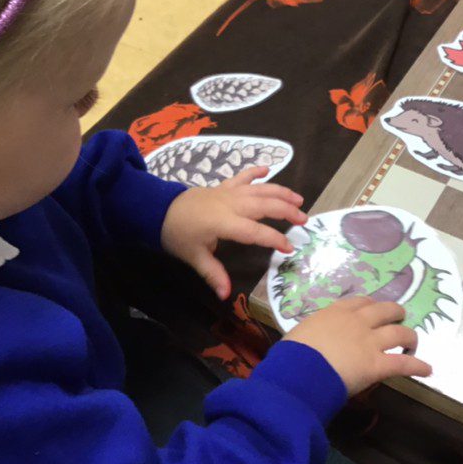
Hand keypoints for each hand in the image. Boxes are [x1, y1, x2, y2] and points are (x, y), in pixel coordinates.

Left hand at [161, 166, 306, 299]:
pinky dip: (255, 172)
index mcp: (224, 223)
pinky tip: (267, 168)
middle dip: (286, 211)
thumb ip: (213, 274)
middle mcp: (231, 204)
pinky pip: (242, 176)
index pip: (256, 232)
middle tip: (304, 220)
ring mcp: (228, 192)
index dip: (274, 239)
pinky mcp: (223, 186)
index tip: (289, 248)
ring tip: (299, 199)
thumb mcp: (194, 257)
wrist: (158, 210)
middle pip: (264, 205)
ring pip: (259, 189)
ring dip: (280, 192)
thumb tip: (225, 295)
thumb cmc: (178, 235)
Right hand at [284, 298, 431, 395]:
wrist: (300, 369)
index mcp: (336, 312)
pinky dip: (418, 366)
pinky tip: (428, 370)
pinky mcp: (378, 364)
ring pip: (399, 332)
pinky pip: (403, 363)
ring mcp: (370, 342)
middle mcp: (357, 322)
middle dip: (395, 313)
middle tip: (399, 317)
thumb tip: (310, 343)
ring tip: (413, 341)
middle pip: (385, 310)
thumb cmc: (292, 353)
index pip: (359, 302)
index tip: (373, 309)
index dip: (370, 305)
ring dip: (409, 335)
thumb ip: (313, 333)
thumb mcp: (300, 334)